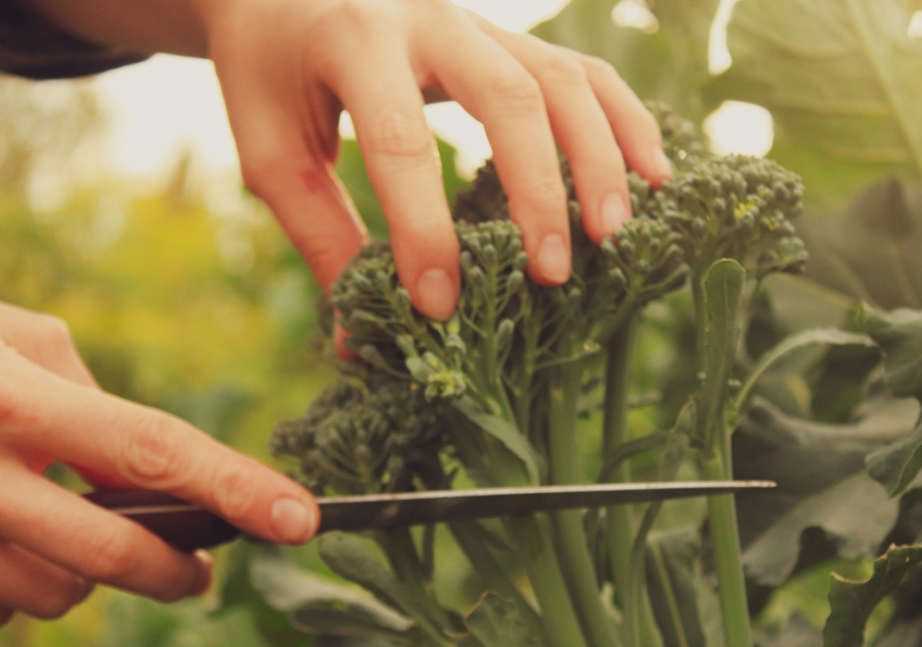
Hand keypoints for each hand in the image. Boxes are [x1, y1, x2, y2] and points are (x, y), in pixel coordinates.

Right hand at [0, 279, 317, 626]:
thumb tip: (147, 477)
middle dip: (175, 571)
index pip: (149, 452)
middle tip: (198, 566)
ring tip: (63, 522)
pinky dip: (15, 581)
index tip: (299, 518)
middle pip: (111, 554)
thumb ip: (91, 403)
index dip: (235, 488)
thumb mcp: (12, 334)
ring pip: (53, 596)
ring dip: (85, 570)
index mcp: (1, 395)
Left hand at [201, 0, 671, 317]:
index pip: (400, 141)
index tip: (439, 306)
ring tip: (613, 234)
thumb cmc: (270, 71)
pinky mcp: (506, 36)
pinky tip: (652, 174)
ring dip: (598, 157)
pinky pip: (582, 69)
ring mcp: (477, 20)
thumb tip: (359, 340)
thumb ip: (318, 235)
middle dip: (538, 191)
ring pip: (561, 78)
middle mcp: (428, 16)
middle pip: (510, 96)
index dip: (423, 230)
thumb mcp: (271, 149)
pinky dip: (623, 120)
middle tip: (550, 275)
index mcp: (353, 40)